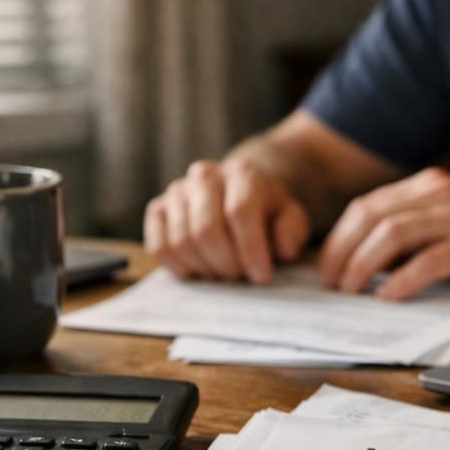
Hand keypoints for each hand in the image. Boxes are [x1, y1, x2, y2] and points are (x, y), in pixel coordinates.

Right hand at [144, 156, 310, 281]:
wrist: (238, 193)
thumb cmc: (267, 211)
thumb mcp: (291, 217)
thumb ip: (292, 229)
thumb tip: (282, 248)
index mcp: (242, 172)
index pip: (240, 210)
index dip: (250, 248)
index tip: (262, 276)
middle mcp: (204, 175)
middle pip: (206, 228)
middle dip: (225, 263)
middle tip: (240, 277)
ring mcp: (176, 191)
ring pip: (181, 241)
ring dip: (204, 267)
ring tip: (223, 272)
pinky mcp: (157, 209)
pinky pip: (159, 247)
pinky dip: (179, 267)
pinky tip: (200, 269)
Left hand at [318, 167, 449, 300]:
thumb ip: (413, 229)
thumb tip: (364, 258)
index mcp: (429, 185)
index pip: (367, 206)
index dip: (339, 238)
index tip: (327, 267)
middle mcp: (439, 193)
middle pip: (370, 217)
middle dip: (342, 252)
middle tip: (332, 283)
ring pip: (391, 235)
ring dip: (363, 265)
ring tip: (352, 290)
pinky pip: (427, 261)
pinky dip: (402, 281)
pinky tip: (390, 297)